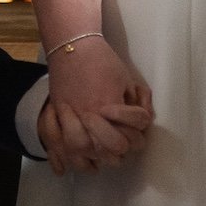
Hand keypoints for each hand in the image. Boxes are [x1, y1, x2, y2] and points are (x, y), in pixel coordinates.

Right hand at [37, 35, 152, 178]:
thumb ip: (137, 100)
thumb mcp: (126, 77)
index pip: (137, 121)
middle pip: (112, 144)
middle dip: (124, 146)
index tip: (140, 119)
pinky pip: (66, 144)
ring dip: (101, 156)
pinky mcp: (60, 116)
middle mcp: (92, 113)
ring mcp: (73, 116)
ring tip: (108, 155)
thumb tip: (146, 119)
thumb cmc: (102, 60)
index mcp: (110, 102)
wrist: (72, 47)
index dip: (142, 121)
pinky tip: (88, 158)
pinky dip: (77, 156)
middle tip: (127, 144)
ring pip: (86, 149)